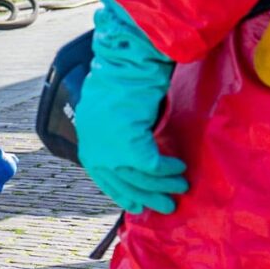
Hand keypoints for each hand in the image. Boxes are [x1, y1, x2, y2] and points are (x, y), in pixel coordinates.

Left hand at [74, 0, 187, 216]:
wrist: (127, 62)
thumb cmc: (122, 80)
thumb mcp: (112, 111)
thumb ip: (116, 133)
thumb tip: (132, 153)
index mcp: (88, 139)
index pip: (102, 176)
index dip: (122, 191)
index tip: (137, 204)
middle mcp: (95, 146)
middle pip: (121, 181)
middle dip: (146, 195)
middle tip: (166, 207)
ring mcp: (109, 146)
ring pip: (139, 176)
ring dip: (163, 184)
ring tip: (181, 187)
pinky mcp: (128, 143)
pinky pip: (151, 165)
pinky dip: (167, 169)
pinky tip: (179, 167)